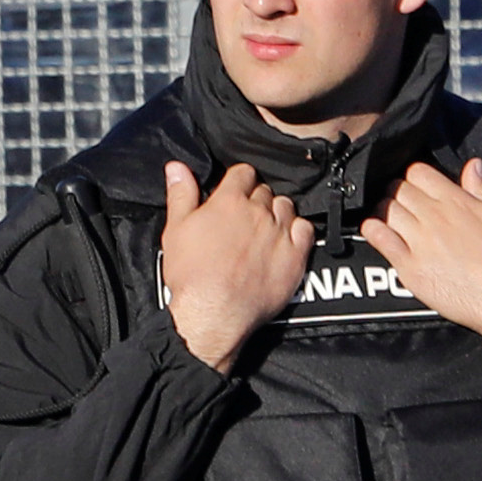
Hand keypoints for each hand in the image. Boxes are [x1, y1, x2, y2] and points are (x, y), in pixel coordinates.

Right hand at [155, 157, 310, 371]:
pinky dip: (298, 230)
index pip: (243, 172)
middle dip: (255, 199)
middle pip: (264, 191)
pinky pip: (306, 230)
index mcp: (229, 201)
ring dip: (276, 212)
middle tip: (245, 217)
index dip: (238, 180)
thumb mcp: (176, 229)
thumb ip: (181, 194)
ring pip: (286, 207)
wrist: (212, 313)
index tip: (235, 191)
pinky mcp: (294, 256)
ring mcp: (278, 233)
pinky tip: (287, 238)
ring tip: (265, 228)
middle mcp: (257, 212)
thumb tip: (177, 167)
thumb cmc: (191, 274)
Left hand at [361, 158, 481, 397]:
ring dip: (384, 208)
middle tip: (401, 201)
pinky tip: (375, 230)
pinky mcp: (410, 268)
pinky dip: (372, 230)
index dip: (414, 174)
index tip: (416, 184)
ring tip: (389, 216)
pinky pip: (379, 239)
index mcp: (457, 202)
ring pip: (386, 209)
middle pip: (399, 188)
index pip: (419, 171)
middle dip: (398, 190)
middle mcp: (434, 217)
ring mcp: (420, 242)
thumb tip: (473, 165)